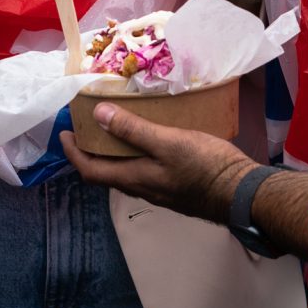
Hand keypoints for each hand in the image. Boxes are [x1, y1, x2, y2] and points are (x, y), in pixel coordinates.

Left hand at [60, 104, 256, 223]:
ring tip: (116, 126)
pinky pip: (145, 170)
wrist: (243, 193)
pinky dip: (136, 154)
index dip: (73, 153)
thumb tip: (97, 115)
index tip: (64, 133)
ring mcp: (160, 190)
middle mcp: (142, 188)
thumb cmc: (205, 166)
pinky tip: (149, 138)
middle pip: (106, 172)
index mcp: (134, 179)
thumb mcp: (168, 142)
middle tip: (88, 125)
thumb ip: (133, 130)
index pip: (90, 170)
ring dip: (114, 152)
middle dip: (92, 150)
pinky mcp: (176, 187)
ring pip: (126, 172)